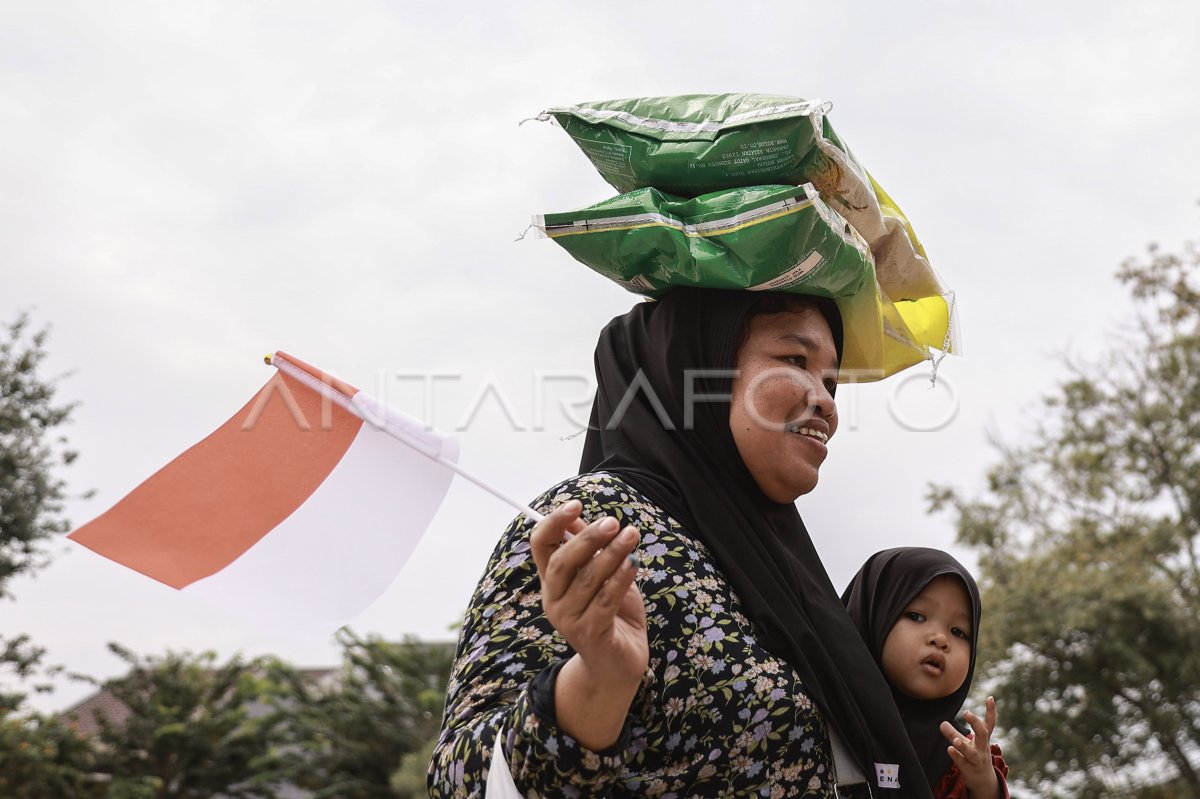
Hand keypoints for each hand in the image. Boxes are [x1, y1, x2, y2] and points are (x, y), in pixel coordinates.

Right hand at [529, 500, 647, 749]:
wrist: (616, 667)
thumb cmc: (612, 615)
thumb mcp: (602, 576)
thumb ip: (592, 550)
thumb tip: (580, 515)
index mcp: (552, 581)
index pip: (540, 545)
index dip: (553, 522)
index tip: (576, 504)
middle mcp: (554, 599)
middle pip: (562, 560)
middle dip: (588, 537)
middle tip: (613, 521)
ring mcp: (569, 619)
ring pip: (589, 578)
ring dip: (612, 553)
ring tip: (632, 535)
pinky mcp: (590, 634)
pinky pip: (606, 600)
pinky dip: (621, 578)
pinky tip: (635, 562)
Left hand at [940, 696, 999, 798]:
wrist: (983, 782)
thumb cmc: (974, 757)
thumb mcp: (965, 743)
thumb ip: (953, 733)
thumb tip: (941, 723)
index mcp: (983, 739)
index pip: (989, 724)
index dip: (991, 711)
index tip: (990, 697)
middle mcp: (982, 748)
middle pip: (983, 735)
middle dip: (976, 724)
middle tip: (967, 712)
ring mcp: (976, 759)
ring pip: (972, 752)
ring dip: (963, 745)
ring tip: (955, 740)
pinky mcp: (969, 769)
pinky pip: (963, 763)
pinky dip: (956, 756)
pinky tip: (949, 749)